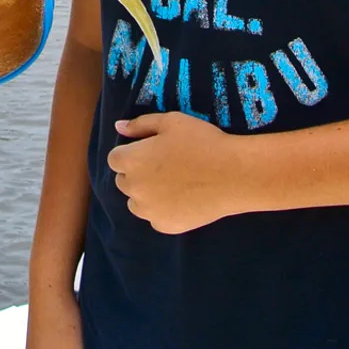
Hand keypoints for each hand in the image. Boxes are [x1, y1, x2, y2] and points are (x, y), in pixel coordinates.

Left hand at [109, 112, 252, 233]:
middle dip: (137, 173)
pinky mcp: (166, 226)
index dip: (131, 153)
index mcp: (131, 161)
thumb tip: (118, 126)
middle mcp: (134, 188)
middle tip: (165, 166)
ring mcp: (149, 211)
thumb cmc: (202, 142)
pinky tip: (182, 199)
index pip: (115, 159)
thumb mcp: (171, 122)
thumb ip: (140, 124)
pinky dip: (163, 210)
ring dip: (146, 194)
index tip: (150, 151)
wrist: (233, 175)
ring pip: (137, 203)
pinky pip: (155, 218)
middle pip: (124, 181)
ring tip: (173, 184)